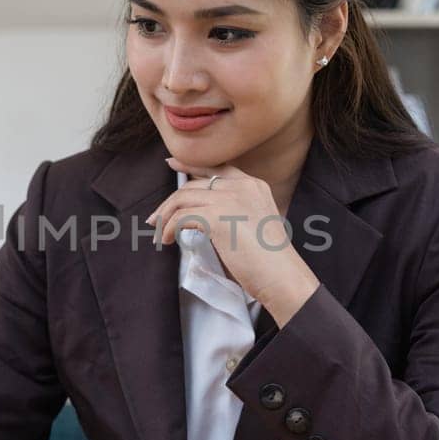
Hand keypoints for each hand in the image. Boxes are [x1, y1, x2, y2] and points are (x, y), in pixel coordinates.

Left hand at [148, 157, 319, 325]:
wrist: (281, 275)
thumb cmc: (268, 260)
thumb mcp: (254, 223)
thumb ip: (233, 211)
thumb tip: (200, 214)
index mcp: (253, 185)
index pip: (217, 168)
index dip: (191, 165)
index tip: (172, 164)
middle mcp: (242, 186)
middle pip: (193, 184)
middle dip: (170, 202)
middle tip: (156, 219)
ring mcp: (230, 199)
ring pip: (183, 198)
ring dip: (166, 216)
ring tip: (160, 233)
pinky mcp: (217, 216)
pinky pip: (181, 217)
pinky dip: (169, 228)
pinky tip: (168, 240)